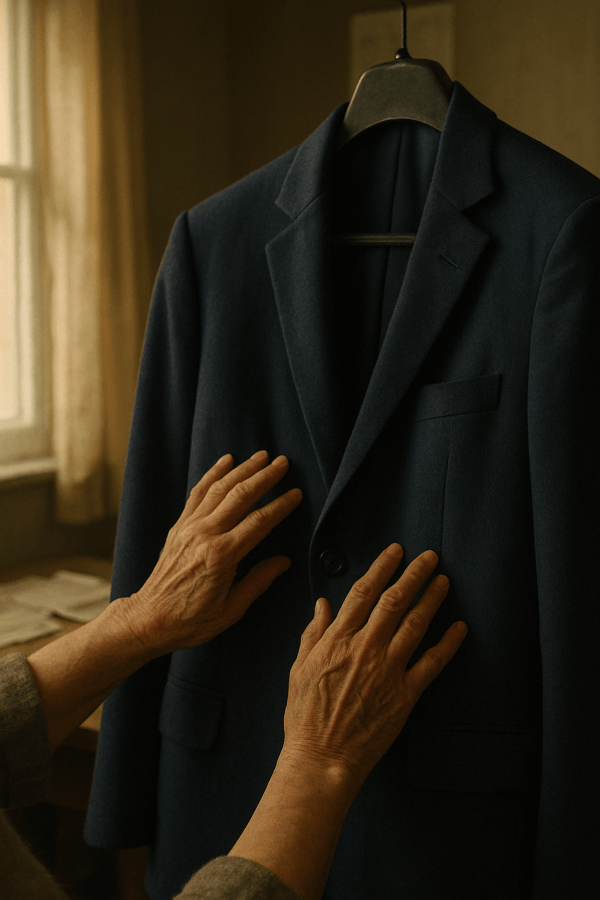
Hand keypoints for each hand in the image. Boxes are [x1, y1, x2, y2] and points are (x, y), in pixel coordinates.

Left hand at [118, 451, 301, 654]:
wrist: (150, 619)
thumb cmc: (191, 620)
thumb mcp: (232, 610)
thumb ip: (259, 581)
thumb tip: (284, 561)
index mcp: (222, 556)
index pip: (260, 522)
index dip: (281, 505)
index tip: (296, 494)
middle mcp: (205, 535)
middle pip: (241, 496)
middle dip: (265, 476)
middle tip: (283, 463)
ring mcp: (189, 527)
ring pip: (220, 488)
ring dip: (242, 469)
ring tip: (261, 456)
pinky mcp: (179, 526)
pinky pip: (198, 493)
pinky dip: (212, 474)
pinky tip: (226, 461)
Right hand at [281, 544, 466, 791]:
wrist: (321, 758)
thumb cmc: (304, 716)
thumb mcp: (298, 668)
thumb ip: (312, 633)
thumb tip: (323, 604)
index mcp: (337, 639)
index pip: (364, 592)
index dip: (382, 567)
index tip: (395, 551)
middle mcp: (365, 648)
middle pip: (395, 601)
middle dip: (414, 574)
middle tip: (430, 557)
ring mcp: (387, 671)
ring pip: (416, 625)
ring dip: (432, 600)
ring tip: (444, 581)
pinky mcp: (405, 695)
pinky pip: (432, 664)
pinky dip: (448, 644)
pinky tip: (459, 628)